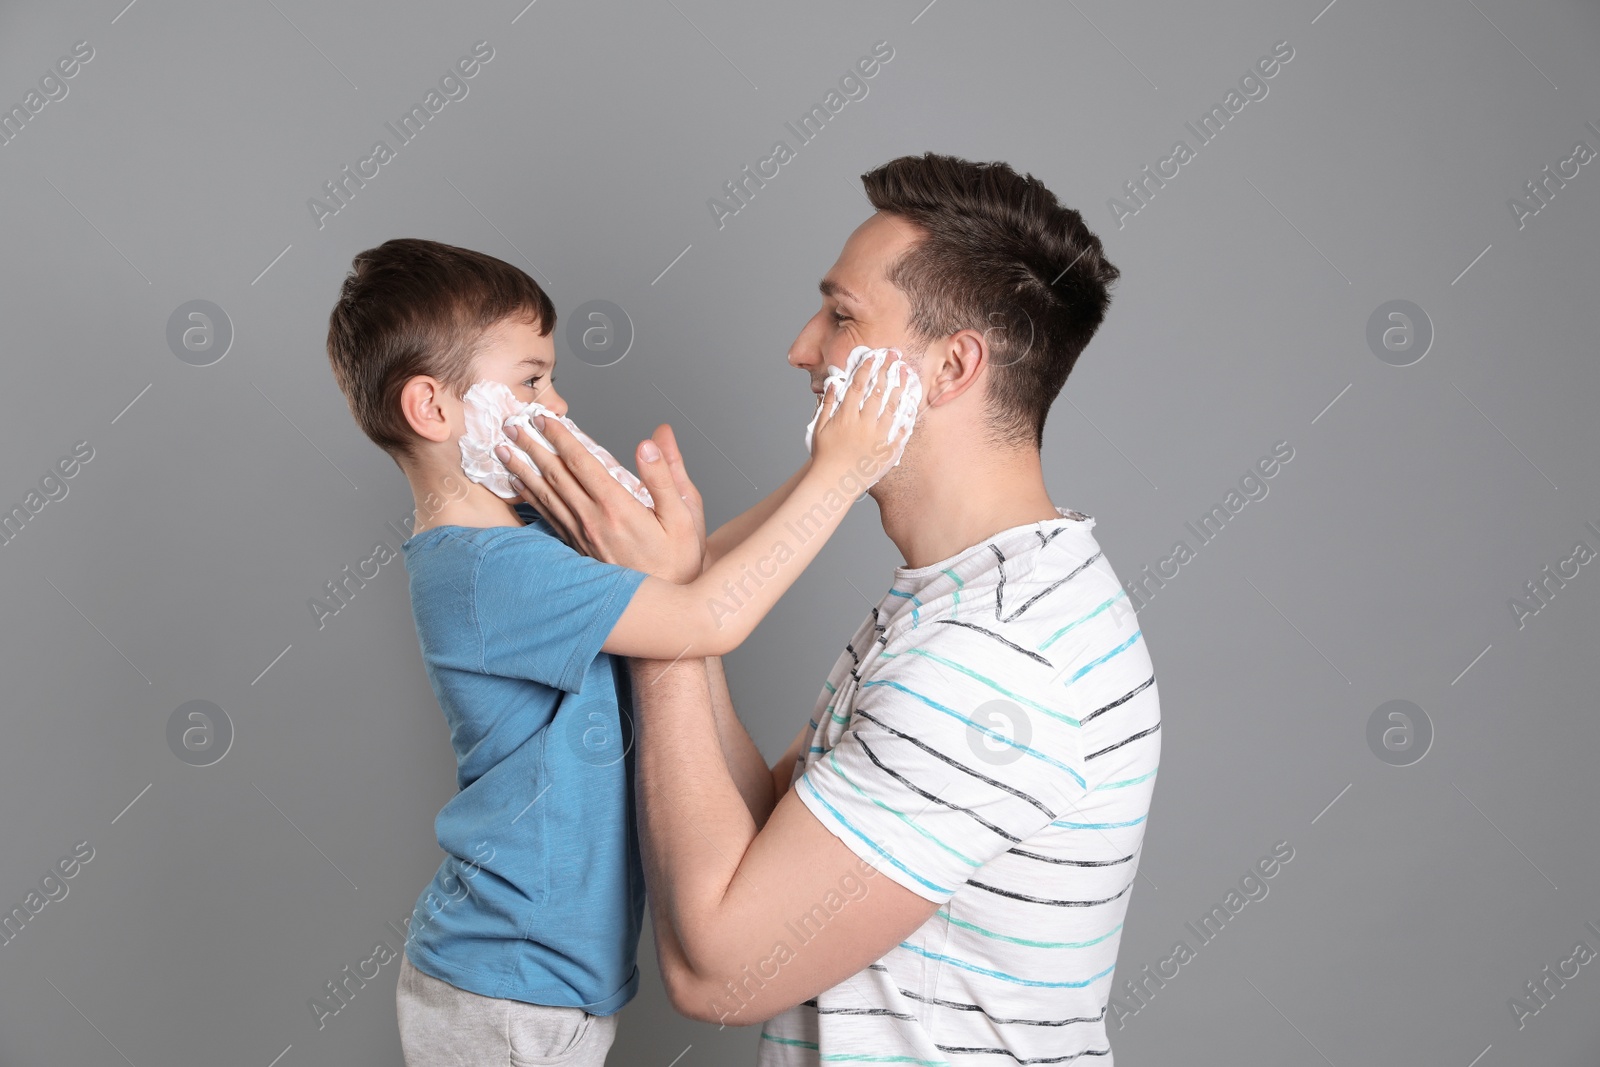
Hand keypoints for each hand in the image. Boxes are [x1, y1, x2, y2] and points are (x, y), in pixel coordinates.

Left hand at [497, 418, 705, 581]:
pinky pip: (548, 516)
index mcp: (618, 507)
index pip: (582, 464)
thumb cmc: (679, 560)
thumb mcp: (685, 514)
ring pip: (545, 495)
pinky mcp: (578, 548)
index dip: (561, 438)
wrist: (663, 608)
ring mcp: (581, 536)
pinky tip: (519, 484)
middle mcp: (593, 521)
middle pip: (555, 476)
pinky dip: (530, 496)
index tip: (544, 418)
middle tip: (511, 424)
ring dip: (523, 469)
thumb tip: (651, 440)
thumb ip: (665, 475)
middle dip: (532, 447)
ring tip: (503, 449)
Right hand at [809, 357, 910, 490]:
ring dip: (901, 388)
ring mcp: (878, 438)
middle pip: (878, 392)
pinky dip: (907, 415)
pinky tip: (912, 402)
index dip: (867, 369)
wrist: (833, 483)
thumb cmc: (824, 456)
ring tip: (907, 373)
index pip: (858, 386)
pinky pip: (901, 430)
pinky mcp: (888, 451)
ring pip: (892, 408)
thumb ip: (827, 404)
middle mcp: (863, 425)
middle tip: (895, 356)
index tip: (874, 356)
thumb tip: (834, 383)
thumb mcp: (820, 427)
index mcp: (846, 417)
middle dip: (887, 371)